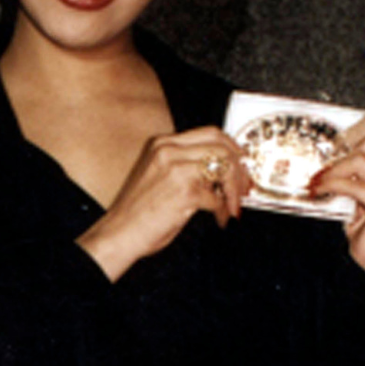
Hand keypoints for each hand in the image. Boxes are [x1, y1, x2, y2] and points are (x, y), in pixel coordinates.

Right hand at [76, 126, 249, 281]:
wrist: (119, 232)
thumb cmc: (138, 209)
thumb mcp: (159, 174)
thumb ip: (185, 164)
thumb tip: (221, 169)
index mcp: (163, 144)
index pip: (210, 133)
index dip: (232, 147)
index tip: (241, 163)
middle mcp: (169, 151)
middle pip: (222, 147)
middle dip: (239, 168)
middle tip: (245, 186)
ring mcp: (177, 170)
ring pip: (224, 168)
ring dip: (235, 191)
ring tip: (232, 207)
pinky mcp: (184, 192)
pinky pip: (217, 198)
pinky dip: (223, 211)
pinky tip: (219, 219)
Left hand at [310, 116, 364, 284]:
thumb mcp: (363, 184)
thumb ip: (358, 163)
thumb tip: (330, 143)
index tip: (342, 138)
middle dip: (339, 151)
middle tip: (322, 163)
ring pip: (360, 160)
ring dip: (331, 169)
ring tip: (317, 179)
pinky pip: (354, 185)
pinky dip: (330, 185)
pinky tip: (319, 190)